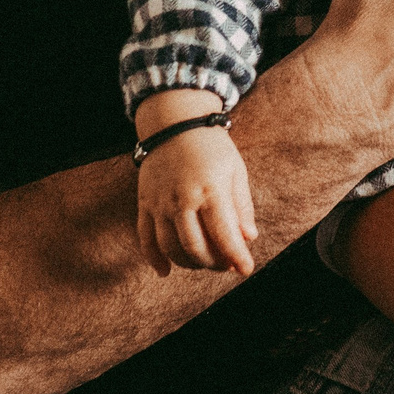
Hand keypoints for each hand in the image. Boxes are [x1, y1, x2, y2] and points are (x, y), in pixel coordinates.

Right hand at [135, 124, 259, 276]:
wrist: (175, 122)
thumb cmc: (211, 146)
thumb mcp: (236, 170)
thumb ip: (242, 206)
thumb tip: (249, 237)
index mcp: (210, 190)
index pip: (224, 235)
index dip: (236, 257)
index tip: (246, 269)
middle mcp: (182, 199)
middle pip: (195, 248)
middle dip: (214, 263)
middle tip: (226, 265)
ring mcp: (160, 202)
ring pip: (170, 247)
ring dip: (189, 263)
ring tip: (204, 262)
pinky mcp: (145, 203)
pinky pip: (145, 238)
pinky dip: (154, 258)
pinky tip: (165, 271)